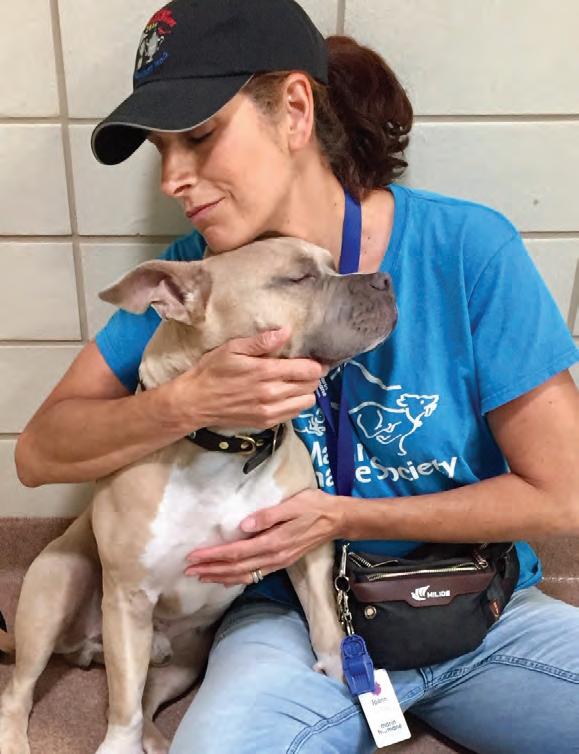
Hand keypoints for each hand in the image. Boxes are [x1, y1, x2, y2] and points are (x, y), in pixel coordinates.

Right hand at [165, 326, 325, 431]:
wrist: (196, 402)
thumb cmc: (212, 371)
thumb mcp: (232, 349)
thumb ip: (261, 342)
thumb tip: (286, 331)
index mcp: (265, 372)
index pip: (307, 370)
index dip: (317, 364)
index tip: (315, 359)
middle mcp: (272, 394)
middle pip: (310, 386)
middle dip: (313, 376)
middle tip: (305, 369)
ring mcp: (270, 411)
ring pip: (306, 402)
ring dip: (306, 392)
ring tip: (296, 383)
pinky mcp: (266, 423)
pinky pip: (294, 414)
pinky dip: (295, 404)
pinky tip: (285, 396)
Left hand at [184, 489, 344, 585]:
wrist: (337, 519)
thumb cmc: (314, 506)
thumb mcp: (293, 505)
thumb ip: (268, 516)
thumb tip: (243, 526)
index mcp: (274, 542)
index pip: (237, 552)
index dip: (214, 556)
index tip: (194, 556)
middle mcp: (274, 557)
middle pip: (236, 567)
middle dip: (211, 569)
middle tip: (188, 569)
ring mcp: (278, 562)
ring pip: (244, 575)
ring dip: (220, 577)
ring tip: (201, 576)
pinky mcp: (281, 562)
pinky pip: (254, 575)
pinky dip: (236, 578)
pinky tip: (226, 579)